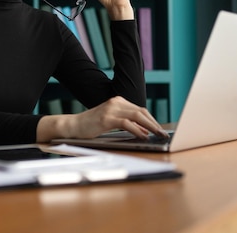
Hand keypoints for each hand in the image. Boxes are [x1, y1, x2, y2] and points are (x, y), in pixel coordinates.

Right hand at [37, 96, 168, 141]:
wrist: (73, 125)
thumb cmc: (91, 125)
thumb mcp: (111, 122)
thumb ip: (126, 123)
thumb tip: (144, 130)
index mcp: (118, 101)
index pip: (140, 110)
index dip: (152, 120)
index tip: (160, 129)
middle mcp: (116, 102)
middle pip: (141, 111)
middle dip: (154, 123)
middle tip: (163, 133)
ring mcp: (111, 109)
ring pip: (137, 116)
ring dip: (150, 126)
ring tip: (157, 135)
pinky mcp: (107, 118)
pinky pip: (127, 123)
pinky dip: (137, 130)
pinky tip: (143, 136)